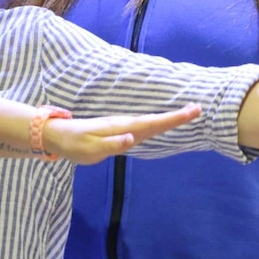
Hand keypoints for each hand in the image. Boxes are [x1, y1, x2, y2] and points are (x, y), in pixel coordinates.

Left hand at [43, 104, 201, 164]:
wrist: (59, 136)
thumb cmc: (75, 145)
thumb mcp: (91, 148)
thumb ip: (112, 144)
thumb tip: (132, 139)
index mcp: (123, 128)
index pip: (153, 123)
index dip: (173, 119)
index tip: (192, 112)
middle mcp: (127, 125)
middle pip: (157, 120)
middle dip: (178, 116)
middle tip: (198, 109)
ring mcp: (125, 127)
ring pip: (153, 122)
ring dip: (171, 118)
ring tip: (189, 114)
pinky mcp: (123, 131)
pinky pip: (146, 126)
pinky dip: (160, 123)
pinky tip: (165, 124)